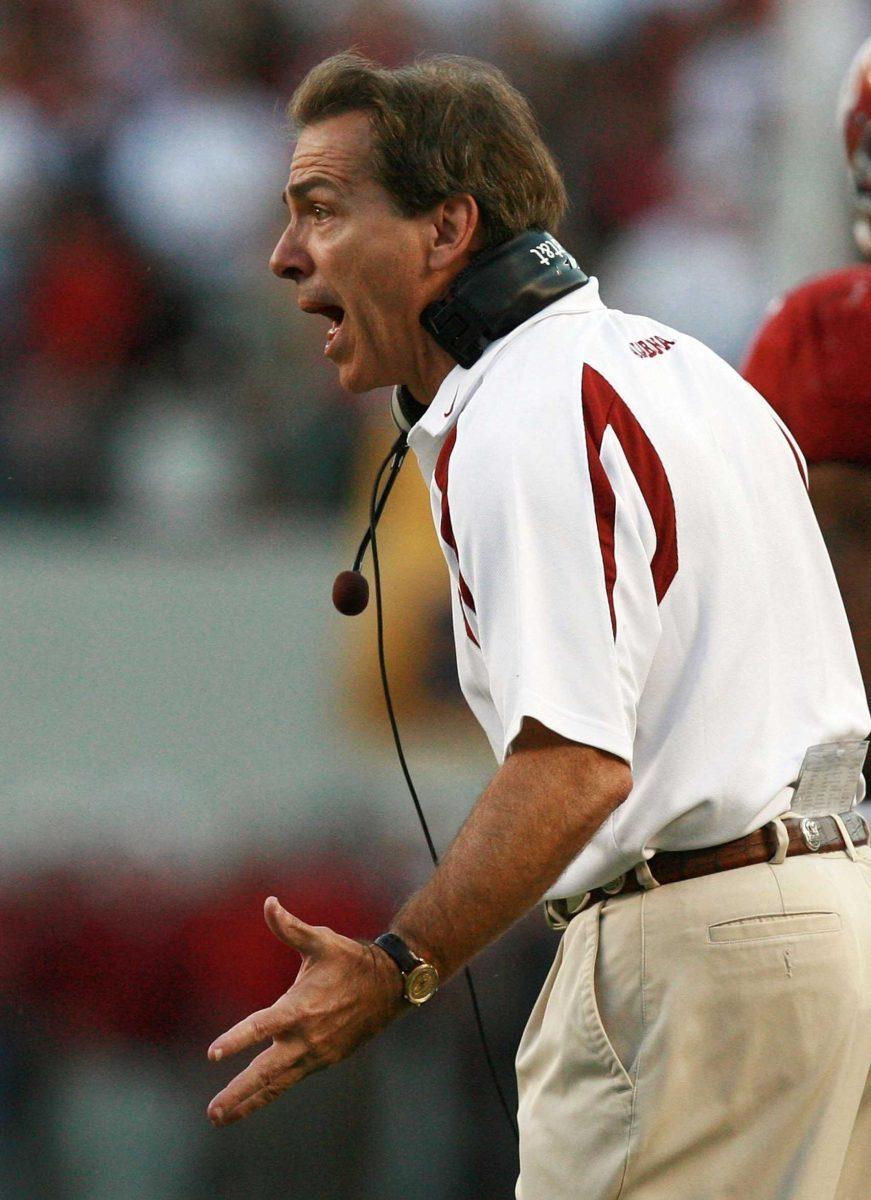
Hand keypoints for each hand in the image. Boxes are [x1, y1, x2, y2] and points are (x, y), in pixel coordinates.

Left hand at [206, 896, 403, 1126]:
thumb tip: (269, 903)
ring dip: (248, 1102)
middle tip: (212, 1112)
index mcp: (299, 1008)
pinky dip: (269, 1093)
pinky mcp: (323, 1060)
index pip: (260, 1027)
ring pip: (276, 1084)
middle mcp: (305, 1038)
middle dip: (238, 1093)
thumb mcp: (320, 940)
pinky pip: (289, 1080)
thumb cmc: (350, 960)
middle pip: (265, 1072)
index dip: (236, 1039)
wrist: (390, 986)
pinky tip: (252, 1102)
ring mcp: (315, 1054)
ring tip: (220, 1117)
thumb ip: (290, 927)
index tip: (212, 1054)